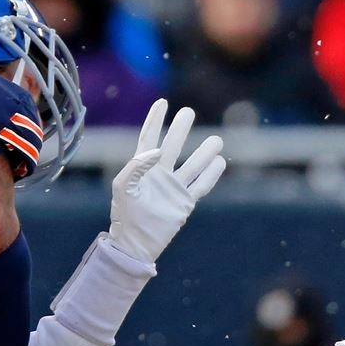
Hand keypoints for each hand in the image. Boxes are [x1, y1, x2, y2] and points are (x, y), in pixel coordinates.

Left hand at [108, 99, 225, 263]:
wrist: (135, 243)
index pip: (149, 138)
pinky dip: (211, 175)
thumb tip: (157, 151)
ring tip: (217, 139)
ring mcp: (173, 188)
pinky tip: (220, 162)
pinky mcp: (184, 202)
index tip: (162, 102)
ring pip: (192, 165)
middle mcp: (159, 174)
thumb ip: (137, 166)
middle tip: (189, 111)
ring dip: (204, 153)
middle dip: (180, 129)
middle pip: (173, 146)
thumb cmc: (125, 215)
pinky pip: (200, 185)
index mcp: (141, 168)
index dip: (155, 120)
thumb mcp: (124, 187)